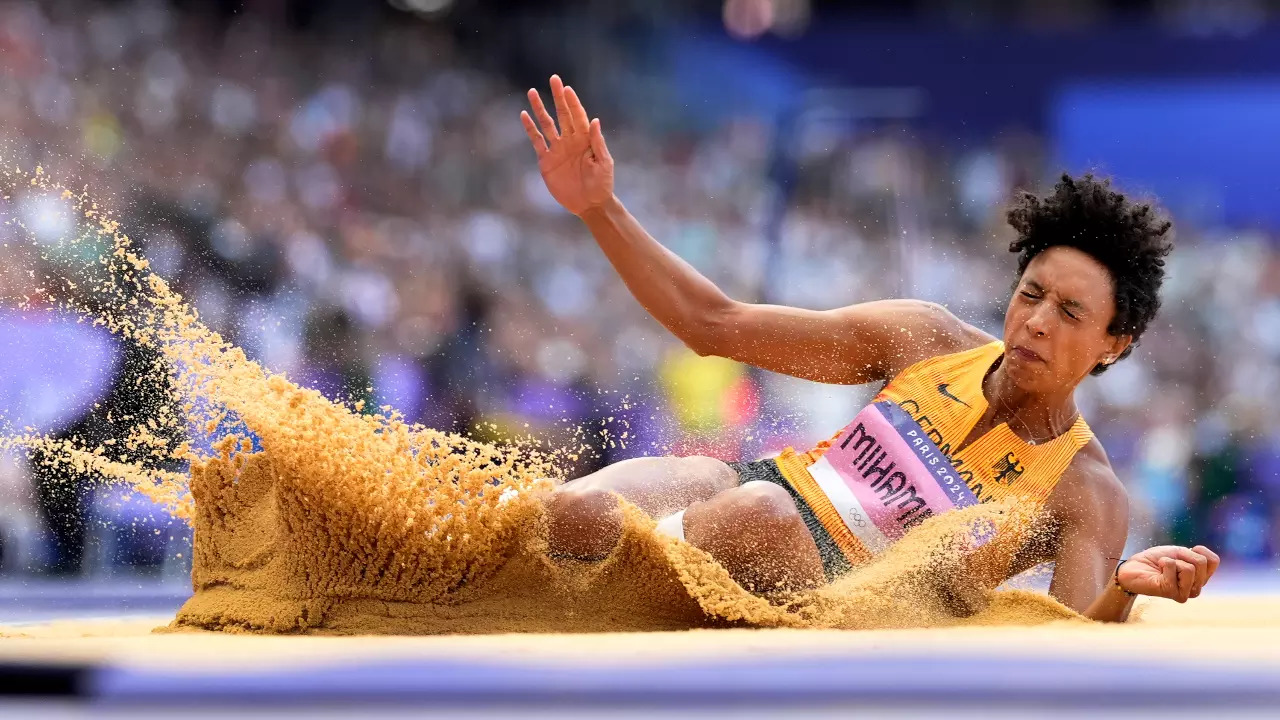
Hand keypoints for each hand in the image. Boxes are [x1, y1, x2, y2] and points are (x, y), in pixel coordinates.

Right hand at [520, 75, 613, 216]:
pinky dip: (530, 129)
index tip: (566, 88)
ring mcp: (557, 149)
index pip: (577, 116)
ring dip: (540, 109)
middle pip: (562, 114)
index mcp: (585, 139)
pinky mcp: (547, 161)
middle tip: (553, 78)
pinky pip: (537, 141)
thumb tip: (595, 120)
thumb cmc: (602, 184)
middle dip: (557, 97)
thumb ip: (598, 142)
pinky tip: (524, 116)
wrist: (590, 204)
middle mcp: (570, 140)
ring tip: (532, 92)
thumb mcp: (604, 163)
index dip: (572, 102)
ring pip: (547, 124)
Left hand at [1117, 545, 1220, 602]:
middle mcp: (1196, 588)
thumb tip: (1209, 560)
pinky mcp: (1173, 593)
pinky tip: (1158, 571)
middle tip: (1169, 562)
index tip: (1181, 554)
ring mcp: (1186, 593)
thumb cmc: (1155, 560)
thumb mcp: (1179, 553)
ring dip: (1173, 561)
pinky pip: (1174, 568)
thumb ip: (1198, 557)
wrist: (1133, 568)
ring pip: (1190, 568)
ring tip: (1163, 568)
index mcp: (1200, 578)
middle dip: (1182, 555)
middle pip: (1202, 563)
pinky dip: (1164, 563)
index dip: (1197, 550)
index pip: (1214, 560)